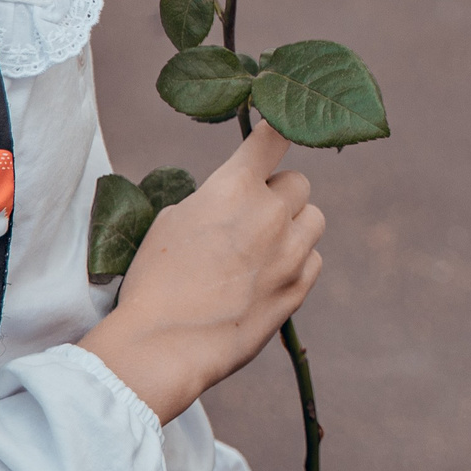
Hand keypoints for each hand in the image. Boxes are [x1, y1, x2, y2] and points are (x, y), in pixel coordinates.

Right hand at [81, 124, 324, 420]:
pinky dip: (297, 262)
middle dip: (278, 193)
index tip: (282, 124)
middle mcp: (271, 213)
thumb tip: (237, 202)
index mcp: (234, 187)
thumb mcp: (173, 222)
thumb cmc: (155, 282)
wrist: (163, 346)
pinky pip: (314, 259)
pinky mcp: (298, 289)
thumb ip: (216, 200)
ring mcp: (290, 253)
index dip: (279, 128)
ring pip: (314, 219)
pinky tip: (268, 277)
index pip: (274, 137)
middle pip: (299, 182)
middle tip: (252, 215)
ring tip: (264, 247)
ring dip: (294, 226)